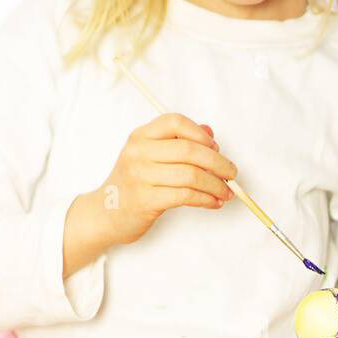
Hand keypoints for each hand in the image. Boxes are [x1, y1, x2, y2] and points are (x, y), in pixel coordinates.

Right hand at [63, 113, 235, 276]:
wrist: (105, 214)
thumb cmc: (132, 185)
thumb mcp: (149, 157)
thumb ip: (176, 143)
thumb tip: (208, 132)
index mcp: (140, 137)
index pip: (175, 122)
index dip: (200, 133)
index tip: (215, 148)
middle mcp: (138, 153)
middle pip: (189, 150)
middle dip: (218, 163)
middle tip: (232, 173)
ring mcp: (141, 176)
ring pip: (191, 174)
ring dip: (216, 185)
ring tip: (226, 192)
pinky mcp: (147, 200)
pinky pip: (186, 195)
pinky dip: (206, 199)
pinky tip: (214, 202)